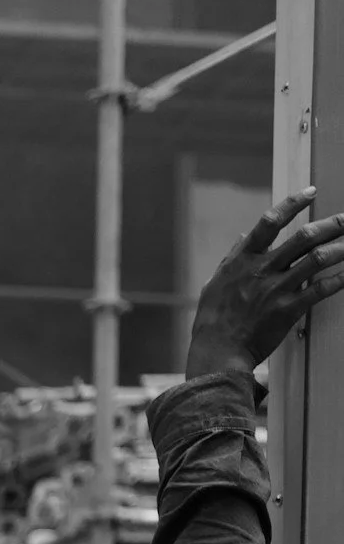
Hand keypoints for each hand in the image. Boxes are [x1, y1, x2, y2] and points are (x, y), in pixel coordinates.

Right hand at [186, 188, 343, 379]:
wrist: (217, 351)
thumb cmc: (212, 320)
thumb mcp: (214, 283)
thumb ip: (231, 258)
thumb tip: (243, 237)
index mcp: (244, 259)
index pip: (270, 222)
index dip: (293, 204)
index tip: (311, 192)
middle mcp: (262, 269)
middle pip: (303, 237)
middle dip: (330, 224)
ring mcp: (276, 289)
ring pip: (317, 259)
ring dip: (341, 248)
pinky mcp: (288, 310)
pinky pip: (320, 290)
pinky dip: (339, 280)